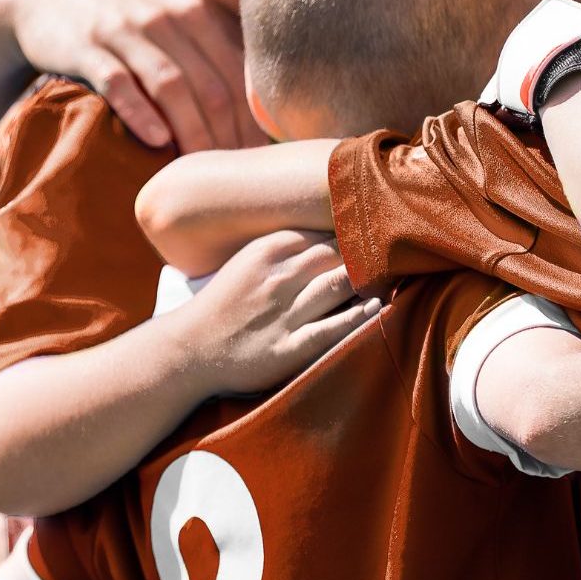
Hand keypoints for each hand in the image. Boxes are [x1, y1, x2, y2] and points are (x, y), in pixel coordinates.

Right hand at [0, 0, 265, 152]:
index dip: (250, 119)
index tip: (255, 159)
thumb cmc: (124, 19)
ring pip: (170, 85)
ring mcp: (123, 30)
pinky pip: (118, 82)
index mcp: (194, 12)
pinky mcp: (84, 46)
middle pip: (209, 84)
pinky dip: (140, 113)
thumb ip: (212, 50)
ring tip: (200, 170)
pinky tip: (157, 141)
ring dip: (191, 131)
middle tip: (231, 176)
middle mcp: (164, 16)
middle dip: (225, 135)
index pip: (237, 73)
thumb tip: (259, 109)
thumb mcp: (171, 19)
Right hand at [180, 230, 381, 395]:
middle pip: (338, 253)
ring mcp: (284, 312)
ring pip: (340, 284)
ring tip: (389, 279)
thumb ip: (285, 246)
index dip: (353, 233)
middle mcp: (278, 276)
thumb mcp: (248, 261)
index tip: (375, 235)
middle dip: (367, 254)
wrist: (188, 349)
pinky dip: (359, 316)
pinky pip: (333, 328)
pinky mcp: (288, 348)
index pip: (324, 231)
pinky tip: (377, 308)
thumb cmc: (223, 303)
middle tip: (392, 257)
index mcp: (267, 250)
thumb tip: (332, 234)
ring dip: (369, 280)